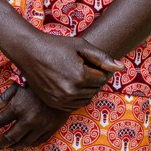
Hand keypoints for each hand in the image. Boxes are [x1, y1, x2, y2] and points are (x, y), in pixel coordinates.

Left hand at [0, 85, 72, 148]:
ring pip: (24, 142)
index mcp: (19, 107)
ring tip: (7, 146)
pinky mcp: (51, 128)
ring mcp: (41, 126)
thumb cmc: (38, 84)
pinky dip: (29, 144)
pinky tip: (23, 143)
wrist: (63, 85)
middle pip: (10, 137)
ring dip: (14, 146)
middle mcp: (29, 119)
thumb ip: (4, 98)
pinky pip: (38, 141)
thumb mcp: (18, 86)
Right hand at [7, 33, 121, 110]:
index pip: (103, 78)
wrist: (29, 52)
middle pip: (95, 89)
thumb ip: (102, 57)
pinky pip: (74, 105)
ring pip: (86, 99)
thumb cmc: (55, 46)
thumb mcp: (81, 46)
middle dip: (93, 79)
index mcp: (80, 76)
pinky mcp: (54, 103)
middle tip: (81, 66)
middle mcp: (71, 92)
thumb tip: (121, 67)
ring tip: (76, 74)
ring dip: (86, 89)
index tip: (89, 61)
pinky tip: (69, 83)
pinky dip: (76, 96)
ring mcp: (61, 100)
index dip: (99, 69)